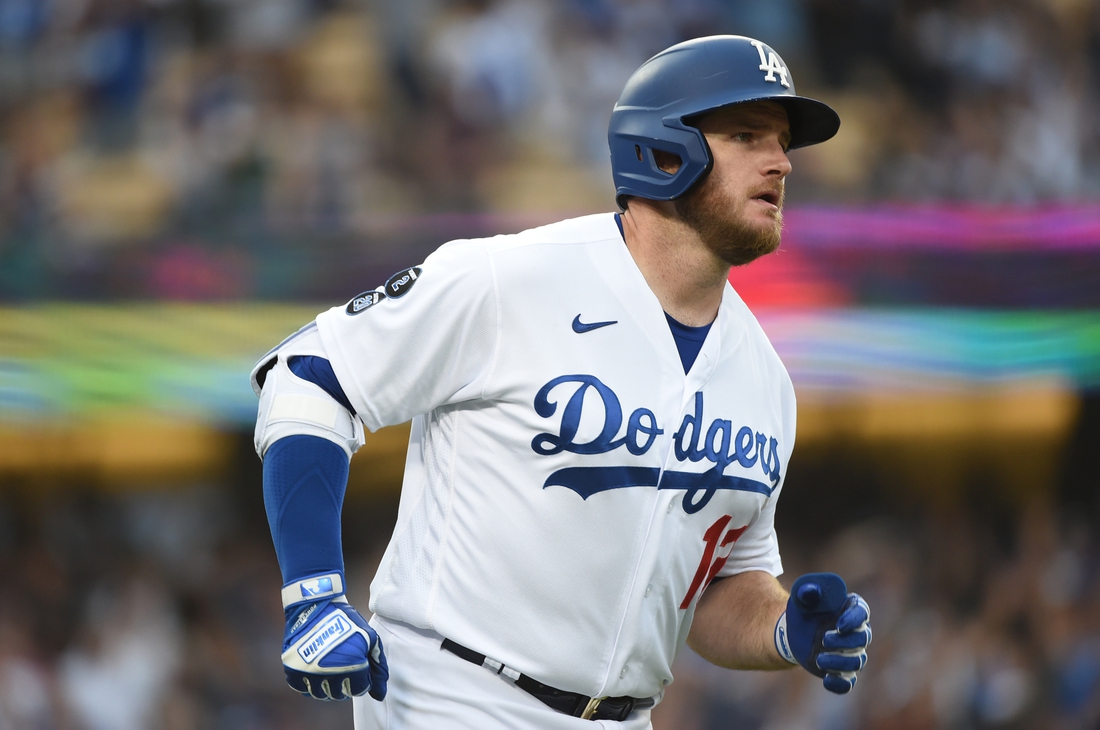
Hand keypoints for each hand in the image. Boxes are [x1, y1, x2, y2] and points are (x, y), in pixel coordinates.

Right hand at [281, 597, 388, 700]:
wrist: (315, 605)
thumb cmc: (346, 621)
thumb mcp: (369, 638)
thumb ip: (378, 668)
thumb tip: (379, 695)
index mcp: (351, 666)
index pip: (360, 689)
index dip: (362, 678)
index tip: (359, 666)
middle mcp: (329, 673)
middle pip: (340, 694)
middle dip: (345, 683)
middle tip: (343, 666)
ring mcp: (309, 672)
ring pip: (321, 694)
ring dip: (327, 685)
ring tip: (330, 668)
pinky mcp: (292, 669)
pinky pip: (302, 689)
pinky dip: (309, 683)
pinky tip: (316, 670)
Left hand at [775, 572, 870, 693]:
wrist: (794, 630)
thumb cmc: (803, 610)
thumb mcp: (802, 595)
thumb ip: (806, 591)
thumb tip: (810, 592)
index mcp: (850, 608)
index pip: (861, 612)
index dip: (854, 619)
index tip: (839, 625)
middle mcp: (855, 631)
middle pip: (863, 639)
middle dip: (844, 641)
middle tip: (823, 639)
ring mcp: (850, 652)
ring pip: (857, 661)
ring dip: (840, 662)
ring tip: (818, 659)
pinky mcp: (841, 671)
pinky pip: (848, 682)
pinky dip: (840, 684)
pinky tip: (826, 679)